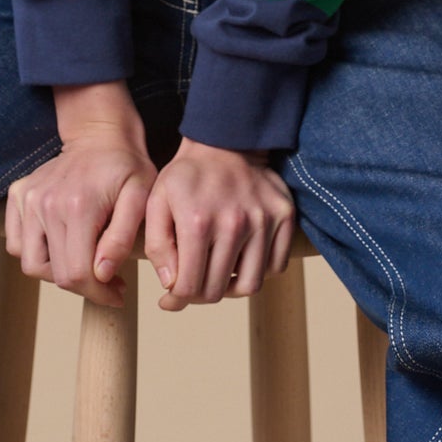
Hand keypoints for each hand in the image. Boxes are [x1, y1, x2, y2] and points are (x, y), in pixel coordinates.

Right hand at [6, 88, 156, 308]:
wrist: (100, 132)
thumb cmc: (126, 166)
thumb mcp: (140, 197)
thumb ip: (122, 237)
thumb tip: (103, 273)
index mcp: (78, 206)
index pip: (78, 274)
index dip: (99, 294)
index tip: (118, 293)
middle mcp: (46, 203)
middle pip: (55, 274)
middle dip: (83, 287)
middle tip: (106, 280)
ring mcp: (28, 198)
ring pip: (30, 263)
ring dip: (57, 272)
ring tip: (83, 261)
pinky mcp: (18, 194)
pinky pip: (16, 243)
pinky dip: (35, 253)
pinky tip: (61, 244)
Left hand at [142, 136, 295, 311]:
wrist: (226, 140)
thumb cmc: (187, 175)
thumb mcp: (157, 201)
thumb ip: (157, 246)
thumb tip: (171, 286)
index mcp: (198, 221)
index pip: (189, 287)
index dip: (176, 301)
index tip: (169, 299)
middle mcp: (235, 224)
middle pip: (218, 291)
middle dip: (199, 295)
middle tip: (191, 285)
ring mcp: (264, 221)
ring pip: (250, 285)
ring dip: (229, 288)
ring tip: (216, 274)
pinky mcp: (285, 216)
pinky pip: (275, 266)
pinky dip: (257, 270)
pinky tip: (239, 257)